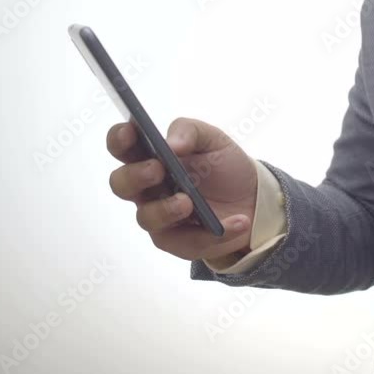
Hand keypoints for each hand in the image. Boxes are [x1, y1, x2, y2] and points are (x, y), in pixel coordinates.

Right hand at [106, 117, 257, 260]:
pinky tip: (238, 221)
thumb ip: (190, 132)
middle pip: (121, 184)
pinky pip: (188, 242)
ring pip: (146, 218)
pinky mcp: (179, 242)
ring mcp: (159, 216)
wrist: (254, 198)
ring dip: (166, 210)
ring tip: (189, 202)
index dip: (119, 139)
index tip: (130, 131)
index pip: (122, 147)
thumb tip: (171, 144)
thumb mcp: (213, 139)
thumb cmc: (224, 166)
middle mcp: (147, 188)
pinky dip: (215, 232)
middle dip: (135, 176)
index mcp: (150, 157)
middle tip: (158, 169)